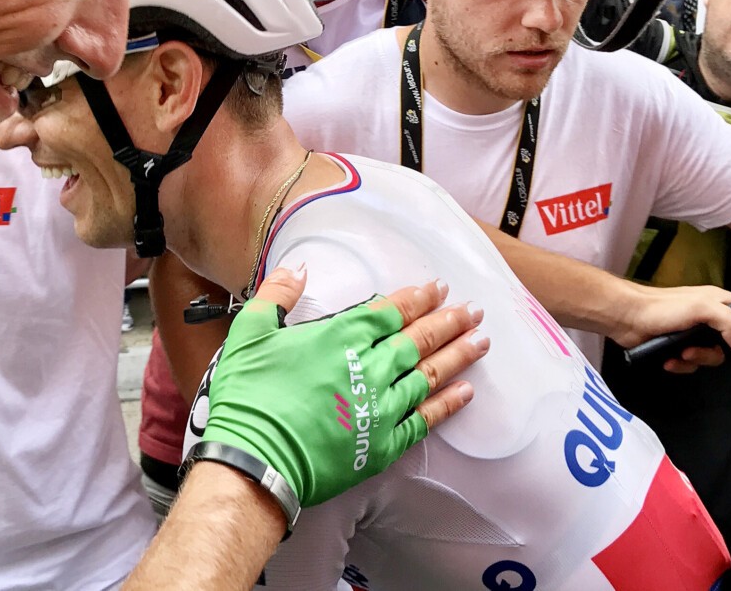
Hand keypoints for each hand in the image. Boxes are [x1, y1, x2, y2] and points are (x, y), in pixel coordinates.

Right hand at [198, 268, 486, 508]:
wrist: (253, 462)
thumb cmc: (248, 397)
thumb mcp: (250, 333)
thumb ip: (277, 295)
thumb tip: (299, 268)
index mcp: (340, 337)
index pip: (390, 311)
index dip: (417, 298)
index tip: (439, 288)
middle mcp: (368, 368)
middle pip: (419, 338)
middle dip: (449, 321)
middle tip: (474, 310)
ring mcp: (380, 408)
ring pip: (429, 375)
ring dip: (458, 356)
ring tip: (481, 342)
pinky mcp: (382, 444)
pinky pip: (425, 420)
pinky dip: (448, 404)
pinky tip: (466, 392)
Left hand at [610, 282, 730, 391]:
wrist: (627, 318)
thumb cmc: (661, 307)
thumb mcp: (701, 308)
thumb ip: (729, 321)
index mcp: (721, 303)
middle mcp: (712, 318)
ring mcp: (697, 333)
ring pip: (715, 357)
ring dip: (701, 359)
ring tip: (685, 354)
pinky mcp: (681, 347)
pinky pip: (694, 364)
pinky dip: (683, 365)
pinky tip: (671, 359)